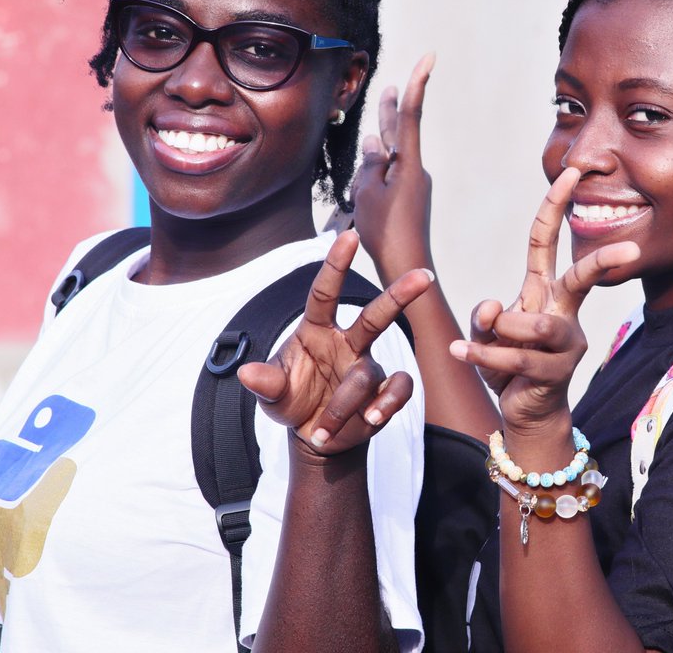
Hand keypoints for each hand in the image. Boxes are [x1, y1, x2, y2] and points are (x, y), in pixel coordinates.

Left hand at [237, 230, 432, 454]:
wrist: (315, 436)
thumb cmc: (292, 402)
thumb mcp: (272, 395)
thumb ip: (264, 383)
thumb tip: (247, 374)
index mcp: (316, 331)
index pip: (325, 293)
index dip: (337, 264)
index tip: (349, 235)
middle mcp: (346, 343)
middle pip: (375, 315)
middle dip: (400, 295)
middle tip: (425, 276)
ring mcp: (367, 366)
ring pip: (367, 375)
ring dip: (345, 404)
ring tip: (324, 429)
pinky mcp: (384, 392)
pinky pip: (397, 390)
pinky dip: (385, 406)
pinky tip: (370, 420)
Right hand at [352, 54, 435, 282]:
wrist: (406, 268)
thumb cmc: (386, 231)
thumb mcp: (369, 193)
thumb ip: (370, 164)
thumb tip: (375, 144)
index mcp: (408, 164)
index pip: (411, 116)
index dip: (417, 84)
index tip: (430, 57)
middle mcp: (414, 170)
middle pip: (400, 133)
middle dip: (393, 109)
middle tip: (392, 86)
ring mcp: (412, 186)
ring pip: (388, 160)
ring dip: (378, 148)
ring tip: (382, 121)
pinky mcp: (407, 201)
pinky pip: (387, 180)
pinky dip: (374, 177)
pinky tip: (366, 178)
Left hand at [450, 168, 638, 429]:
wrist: (525, 412)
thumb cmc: (509, 363)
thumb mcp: (488, 333)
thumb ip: (486, 316)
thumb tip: (493, 305)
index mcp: (543, 290)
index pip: (548, 241)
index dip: (556, 205)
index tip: (571, 172)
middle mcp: (561, 311)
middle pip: (583, 279)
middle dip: (604, 262)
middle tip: (631, 251)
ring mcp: (565, 343)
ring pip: (536, 325)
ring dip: (500, 332)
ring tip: (479, 342)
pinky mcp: (556, 372)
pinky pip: (516, 358)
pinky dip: (483, 355)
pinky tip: (462, 352)